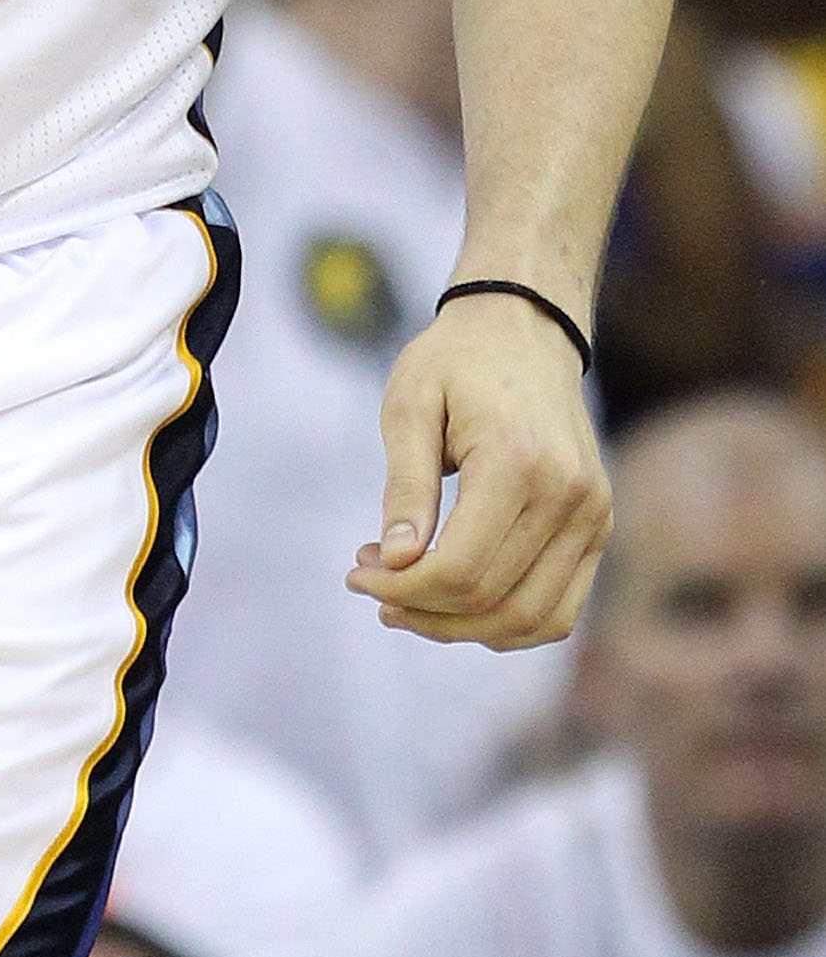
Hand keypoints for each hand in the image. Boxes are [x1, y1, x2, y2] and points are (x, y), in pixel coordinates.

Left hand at [346, 290, 609, 647]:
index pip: (460, 568)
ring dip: (462, 628)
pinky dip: (507, 623)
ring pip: (531, 619)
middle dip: (422, 610)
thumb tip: (394, 564)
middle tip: (371, 586)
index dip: (402, 589)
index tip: (357, 573)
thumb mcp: (410, 404)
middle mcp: (569, 497)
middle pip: (492, 601)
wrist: (524, 328)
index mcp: (518, 462)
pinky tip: (457, 602)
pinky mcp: (599, 526)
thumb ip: (405, 485)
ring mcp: (593, 516)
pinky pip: (559, 609)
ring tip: (408, 601)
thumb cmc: (456, 361)